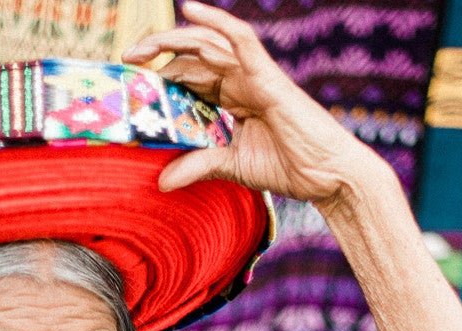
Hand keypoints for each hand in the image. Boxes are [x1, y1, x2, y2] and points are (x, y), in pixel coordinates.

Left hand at [129, 3, 389, 205]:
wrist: (333, 178)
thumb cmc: (294, 169)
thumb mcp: (234, 166)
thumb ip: (199, 165)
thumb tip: (160, 182)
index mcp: (236, 98)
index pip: (191, 76)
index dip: (162, 74)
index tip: (132, 84)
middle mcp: (243, 81)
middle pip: (194, 56)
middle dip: (158, 53)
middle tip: (127, 60)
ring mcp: (255, 75)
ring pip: (208, 44)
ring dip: (172, 40)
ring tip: (141, 47)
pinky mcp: (268, 77)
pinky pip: (241, 39)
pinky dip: (217, 21)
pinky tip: (189, 8)